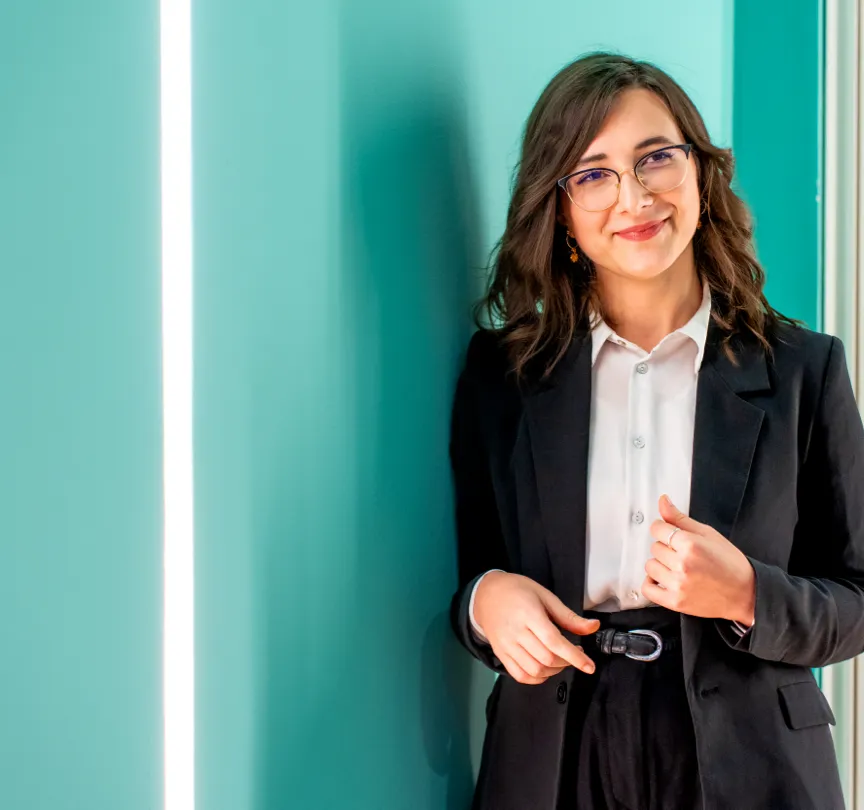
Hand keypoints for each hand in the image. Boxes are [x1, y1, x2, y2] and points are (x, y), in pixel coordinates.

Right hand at [474, 572, 600, 683]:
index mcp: (529, 613)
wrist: (487, 594)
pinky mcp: (500, 654)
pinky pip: (520, 676)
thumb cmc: (518, 591)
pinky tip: (545, 669)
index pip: (554, 641)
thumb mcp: (545, 596)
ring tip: (561, 660)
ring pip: (534, 670)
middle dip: (567, 662)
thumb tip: (594, 627)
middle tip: (575, 653)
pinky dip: (537, 678)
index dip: (574, 656)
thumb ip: (568, 616)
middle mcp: (516, 632)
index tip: (589, 666)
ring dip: (554, 671)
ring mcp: (506, 645)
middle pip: (546, 659)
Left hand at [641, 494, 755, 625]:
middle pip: (654, 547)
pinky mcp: (675, 602)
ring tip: (676, 567)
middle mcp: (683, 564)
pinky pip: (648, 589)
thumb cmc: (730, 564)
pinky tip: (663, 579)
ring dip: (660, 565)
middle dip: (666, 547)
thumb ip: (680, 518)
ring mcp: (678, 584)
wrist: (745, 594)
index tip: (671, 534)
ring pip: (650, 566)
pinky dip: (652, 584)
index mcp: (691, 544)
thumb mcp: (708, 534)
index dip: (664, 529)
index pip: (657, 528)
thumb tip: (663, 501)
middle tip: (682, 553)